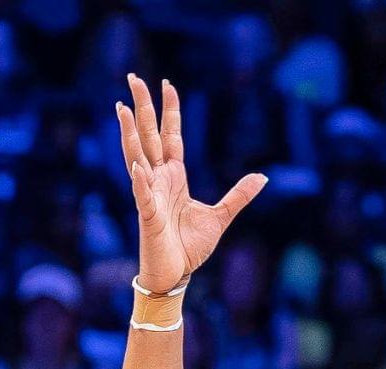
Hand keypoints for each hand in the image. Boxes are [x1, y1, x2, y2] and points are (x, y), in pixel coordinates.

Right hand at [117, 74, 266, 292]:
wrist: (176, 274)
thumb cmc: (191, 247)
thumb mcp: (221, 215)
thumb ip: (239, 195)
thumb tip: (263, 177)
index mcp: (174, 176)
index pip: (170, 135)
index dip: (170, 110)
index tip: (167, 84)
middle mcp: (158, 179)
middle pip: (149, 136)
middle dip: (143, 107)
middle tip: (133, 77)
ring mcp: (150, 195)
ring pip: (137, 157)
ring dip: (130, 133)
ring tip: (122, 108)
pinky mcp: (148, 216)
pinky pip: (142, 194)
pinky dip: (139, 179)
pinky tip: (136, 163)